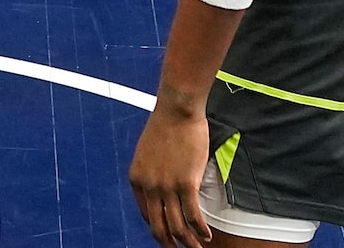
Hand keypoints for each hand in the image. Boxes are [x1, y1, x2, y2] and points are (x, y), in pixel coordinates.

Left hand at [128, 106, 214, 247]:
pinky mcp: (185, 183)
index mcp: (137, 179)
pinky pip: (194, 217)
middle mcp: (149, 187)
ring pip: (178, 227)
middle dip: (169, 244)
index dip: (158, 229)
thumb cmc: (165, 126)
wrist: (176, 109)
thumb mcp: (148, 153)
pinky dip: (201, 230)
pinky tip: (206, 236)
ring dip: (188, 243)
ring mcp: (166, 187)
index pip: (145, 215)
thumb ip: (152, 173)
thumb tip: (163, 188)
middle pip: (159, 228)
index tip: (167, 236)